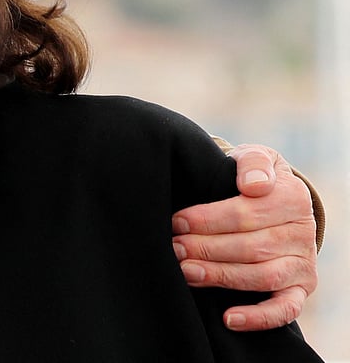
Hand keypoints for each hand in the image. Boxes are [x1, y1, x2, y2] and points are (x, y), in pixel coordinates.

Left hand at [171, 144, 317, 330]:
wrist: (274, 201)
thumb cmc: (252, 179)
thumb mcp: (254, 158)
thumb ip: (253, 163)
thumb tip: (254, 185)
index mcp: (292, 198)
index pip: (248, 212)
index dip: (209, 219)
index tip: (177, 221)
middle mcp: (302, 233)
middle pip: (251, 246)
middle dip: (207, 248)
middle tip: (173, 248)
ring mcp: (302, 264)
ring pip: (261, 276)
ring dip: (220, 277)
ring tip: (186, 271)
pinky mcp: (299, 290)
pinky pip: (284, 310)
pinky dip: (258, 317)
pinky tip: (228, 318)